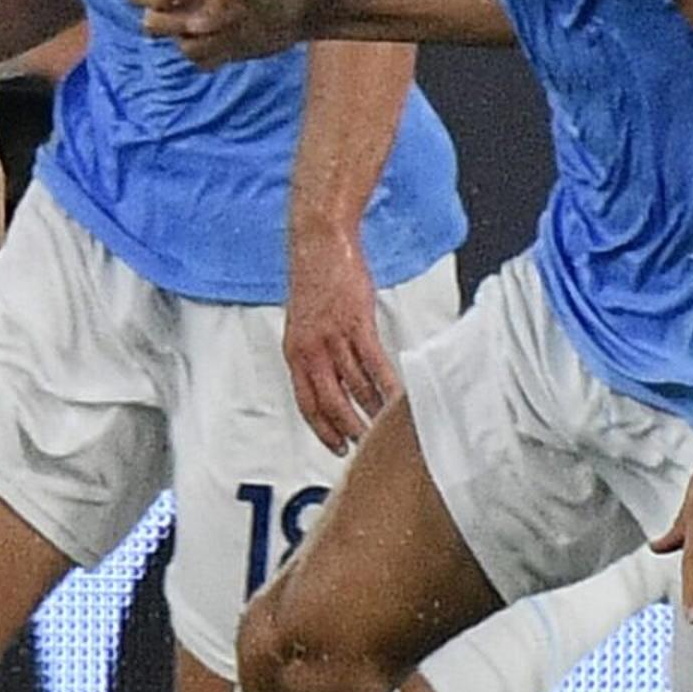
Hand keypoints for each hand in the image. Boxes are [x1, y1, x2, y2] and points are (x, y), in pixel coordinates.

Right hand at [129, 0, 305, 67]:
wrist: (295, 8)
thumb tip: (195, 27)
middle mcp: (183, 5)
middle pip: (149, 23)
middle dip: (173, 24)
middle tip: (203, 21)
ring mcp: (196, 30)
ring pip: (178, 45)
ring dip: (203, 42)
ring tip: (232, 29)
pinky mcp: (212, 51)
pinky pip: (198, 61)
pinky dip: (216, 55)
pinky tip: (237, 43)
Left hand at [282, 224, 398, 452]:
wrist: (319, 244)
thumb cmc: (315, 281)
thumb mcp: (304, 324)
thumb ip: (314, 354)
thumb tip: (332, 382)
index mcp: (294, 353)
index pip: (307, 403)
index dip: (323, 430)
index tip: (337, 447)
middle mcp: (310, 350)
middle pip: (330, 403)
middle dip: (349, 428)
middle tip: (365, 444)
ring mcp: (333, 338)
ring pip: (355, 387)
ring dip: (372, 410)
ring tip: (386, 425)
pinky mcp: (356, 324)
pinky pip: (374, 364)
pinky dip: (387, 385)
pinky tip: (398, 397)